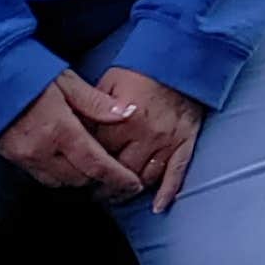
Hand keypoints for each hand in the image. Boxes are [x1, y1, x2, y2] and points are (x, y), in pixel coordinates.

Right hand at [0, 71, 147, 200]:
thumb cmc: (28, 74)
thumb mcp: (67, 81)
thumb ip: (96, 102)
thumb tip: (127, 113)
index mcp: (60, 129)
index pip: (96, 164)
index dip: (118, 178)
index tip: (133, 185)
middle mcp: (42, 150)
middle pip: (80, 178)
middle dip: (100, 178)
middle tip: (115, 170)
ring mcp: (24, 157)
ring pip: (60, 182)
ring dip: (79, 177)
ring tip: (92, 165)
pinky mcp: (12, 158)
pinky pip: (41, 176)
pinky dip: (59, 174)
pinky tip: (66, 160)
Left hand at [87, 66, 208, 212]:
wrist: (183, 57)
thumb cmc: (144, 68)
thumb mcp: (109, 81)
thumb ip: (94, 108)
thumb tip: (78, 130)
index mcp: (123, 121)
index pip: (99, 154)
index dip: (87, 166)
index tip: (80, 174)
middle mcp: (145, 135)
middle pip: (120, 172)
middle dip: (105, 187)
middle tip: (94, 193)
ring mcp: (167, 141)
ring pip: (146, 178)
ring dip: (130, 192)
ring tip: (117, 197)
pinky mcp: (186, 141)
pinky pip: (177, 172)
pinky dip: (168, 193)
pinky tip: (157, 207)